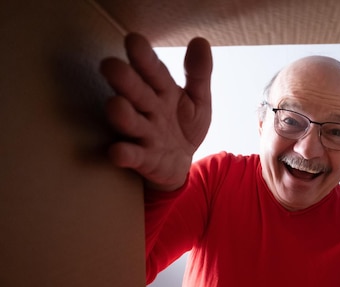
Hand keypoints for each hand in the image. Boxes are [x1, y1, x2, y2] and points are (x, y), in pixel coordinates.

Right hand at [100, 33, 212, 190]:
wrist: (179, 164)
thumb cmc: (183, 126)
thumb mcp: (198, 100)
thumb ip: (199, 73)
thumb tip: (200, 40)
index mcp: (163, 91)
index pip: (154, 72)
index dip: (144, 58)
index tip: (133, 40)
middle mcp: (149, 109)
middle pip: (137, 93)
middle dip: (125, 81)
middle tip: (109, 65)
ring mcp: (144, 134)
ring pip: (132, 123)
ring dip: (123, 115)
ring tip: (115, 105)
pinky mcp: (142, 159)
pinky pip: (133, 156)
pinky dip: (125, 154)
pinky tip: (117, 152)